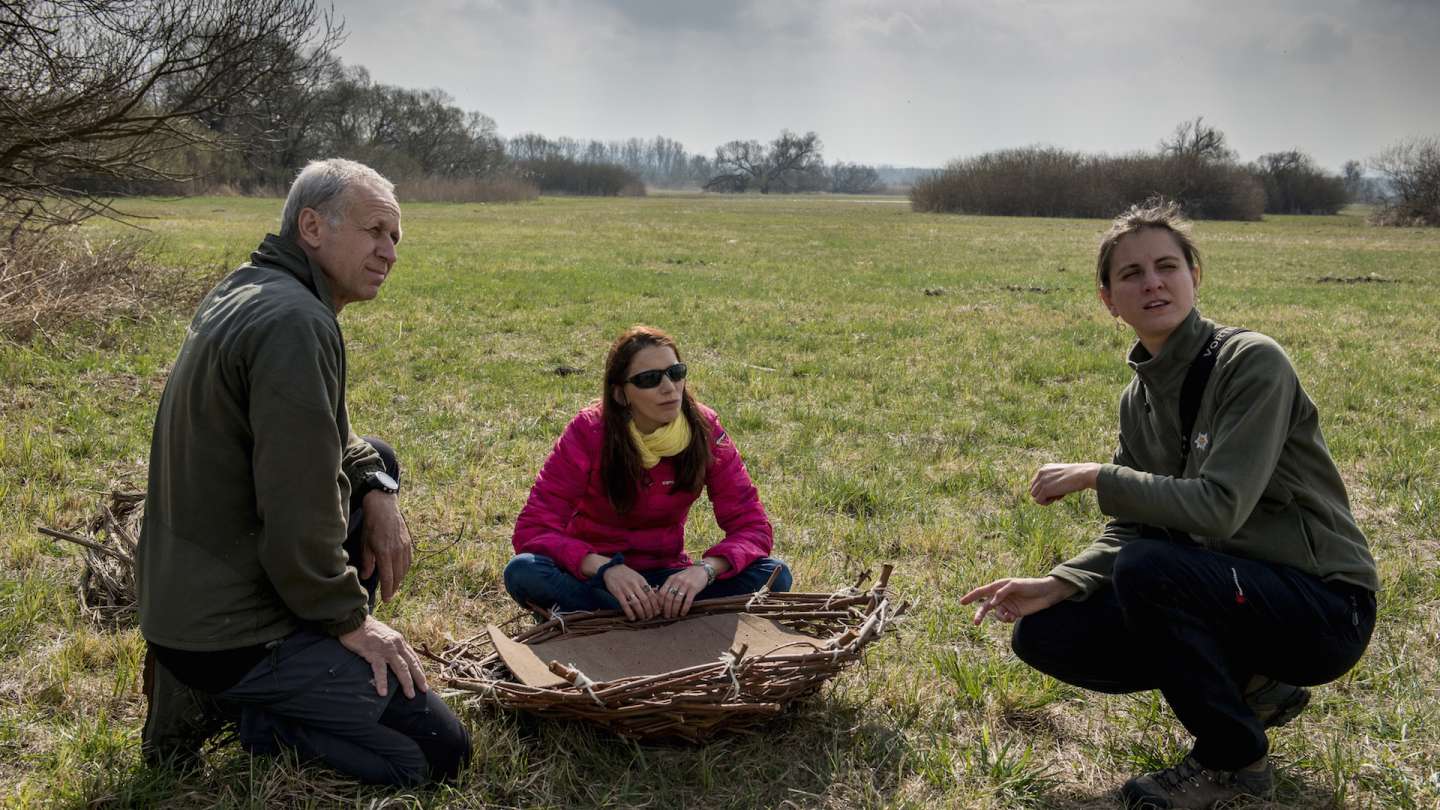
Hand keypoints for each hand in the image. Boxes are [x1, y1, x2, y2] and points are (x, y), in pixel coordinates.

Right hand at [338, 615, 428, 697]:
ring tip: (410, 695)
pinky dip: (382, 682)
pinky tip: (383, 693)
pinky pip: (380, 670)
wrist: (354, 621)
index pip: (413, 657)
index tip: (424, 679)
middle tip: (424, 690)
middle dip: (419, 678)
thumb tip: (395, 655)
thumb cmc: (367, 629)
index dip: (419, 669)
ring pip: (401, 668)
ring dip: (407, 683)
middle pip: (411, 664)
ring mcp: (386, 649)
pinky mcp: (373, 653)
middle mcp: (396, 644)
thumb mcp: (385, 634)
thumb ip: (392, 644)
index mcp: (399, 640)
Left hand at [360, 490, 411, 601]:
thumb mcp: (365, 544)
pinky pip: (409, 560)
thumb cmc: (371, 526)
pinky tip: (400, 572)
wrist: (384, 508)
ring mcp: (404, 547)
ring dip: (400, 579)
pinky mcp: (408, 542)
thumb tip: (366, 576)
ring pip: (404, 569)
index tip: (386, 600)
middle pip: (398, 576)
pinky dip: (405, 569)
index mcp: (384, 553)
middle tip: (389, 595)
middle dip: (394, 587)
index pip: (388, 577)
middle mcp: (397, 551)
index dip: (387, 590)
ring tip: (393, 585)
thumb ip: (367, 562)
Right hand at [602, 563, 659, 620]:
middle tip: (651, 617)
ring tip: (643, 618)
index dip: (656, 605)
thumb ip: (645, 586)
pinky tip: (632, 618)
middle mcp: (635, 584)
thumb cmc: (627, 575)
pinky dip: (630, 613)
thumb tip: (655, 596)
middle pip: (645, 600)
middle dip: (650, 611)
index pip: (652, 594)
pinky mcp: (618, 593)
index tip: (657, 611)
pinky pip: (625, 605)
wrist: (612, 569)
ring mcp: (626, 589)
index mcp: (641, 580)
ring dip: (641, 613)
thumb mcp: (638, 577)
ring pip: (636, 603)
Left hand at [657, 565, 708, 618]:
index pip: (662, 592)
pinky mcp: (694, 588)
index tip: (660, 610)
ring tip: (674, 616)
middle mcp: (677, 581)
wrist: (702, 570)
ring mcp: (686, 584)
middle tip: (667, 616)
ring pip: (677, 600)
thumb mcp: (676, 578)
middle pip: (668, 598)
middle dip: (666, 609)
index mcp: (671, 578)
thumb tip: (661, 600)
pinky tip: (683, 613)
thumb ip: (669, 586)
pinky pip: (687, 601)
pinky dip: (684, 609)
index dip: (660, 603)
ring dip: (674, 610)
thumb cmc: (687, 576)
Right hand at [959, 576, 1077, 624]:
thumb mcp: (1016, 585)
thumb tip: (992, 601)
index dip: (971, 596)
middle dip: (980, 614)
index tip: (961, 602)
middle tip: (975, 623)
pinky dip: (1007, 620)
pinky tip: (1014, 617)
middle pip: (985, 606)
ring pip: (996, 615)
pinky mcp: (1013, 613)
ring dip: (1000, 617)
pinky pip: (1005, 619)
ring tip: (1010, 616)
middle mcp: (1000, 596)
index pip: (982, 591)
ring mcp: (1006, 605)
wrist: (1046, 594)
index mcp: (999, 586)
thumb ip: (1003, 592)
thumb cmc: (1031, 585)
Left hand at [1029, 462, 1100, 504]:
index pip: (1035, 483)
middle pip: (1033, 489)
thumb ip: (1053, 482)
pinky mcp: (1045, 489)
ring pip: (1034, 496)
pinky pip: (1038, 501)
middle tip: (1056, 495)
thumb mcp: (1062, 476)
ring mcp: (1042, 481)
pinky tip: (1057, 498)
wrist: (1083, 474)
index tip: (1055, 490)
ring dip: (1044, 499)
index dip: (1043, 489)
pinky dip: (1046, 503)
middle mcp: (1041, 473)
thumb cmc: (1077, 476)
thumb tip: (1050, 496)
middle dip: (1043, 494)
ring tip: (1056, 497)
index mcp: (1044, 468)